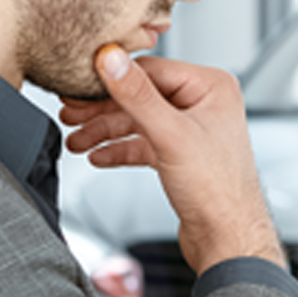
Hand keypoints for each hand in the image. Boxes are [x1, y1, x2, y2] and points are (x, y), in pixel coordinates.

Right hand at [62, 46, 285, 273]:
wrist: (227, 237)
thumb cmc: (218, 189)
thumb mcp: (170, 134)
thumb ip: (137, 95)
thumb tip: (111, 59)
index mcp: (212, 87)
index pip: (151, 70)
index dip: (112, 78)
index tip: (79, 84)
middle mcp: (204, 104)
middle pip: (141, 96)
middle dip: (103, 109)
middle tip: (70, 113)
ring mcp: (193, 129)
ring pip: (139, 121)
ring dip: (105, 131)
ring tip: (77, 140)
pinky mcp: (182, 154)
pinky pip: (144, 143)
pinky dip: (120, 149)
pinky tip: (98, 157)